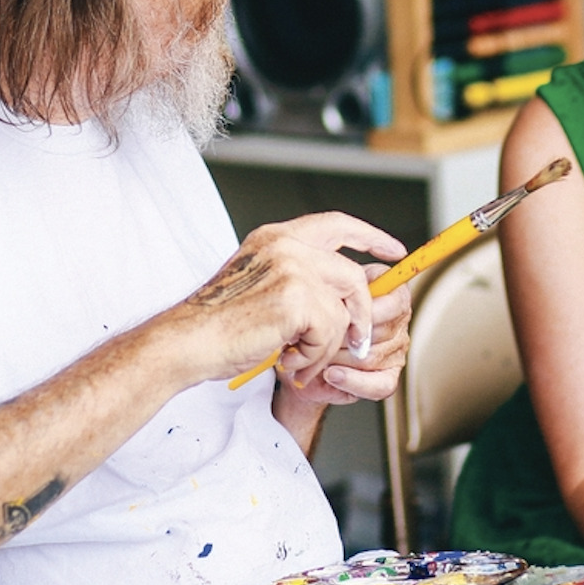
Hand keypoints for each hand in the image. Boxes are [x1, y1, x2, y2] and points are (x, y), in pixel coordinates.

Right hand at [184, 212, 406, 387]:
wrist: (189, 341)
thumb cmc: (219, 323)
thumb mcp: (260, 284)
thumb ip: (298, 277)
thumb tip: (346, 293)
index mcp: (276, 237)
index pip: (336, 224)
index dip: (370, 236)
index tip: (394, 251)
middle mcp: (286, 245)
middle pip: (352, 276)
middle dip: (360, 315)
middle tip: (357, 343)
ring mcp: (292, 268)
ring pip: (344, 311)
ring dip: (326, 346)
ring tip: (297, 358)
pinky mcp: (296, 298)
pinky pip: (331, 332)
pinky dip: (315, 356)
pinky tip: (287, 360)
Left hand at [281, 262, 411, 404]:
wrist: (303, 354)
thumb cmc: (316, 316)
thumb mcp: (326, 288)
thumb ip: (340, 279)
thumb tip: (339, 274)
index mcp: (392, 295)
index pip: (396, 300)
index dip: (368, 309)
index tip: (342, 313)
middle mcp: (398, 323)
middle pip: (379, 331)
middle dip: (343, 334)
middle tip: (318, 333)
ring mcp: (395, 352)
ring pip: (371, 357)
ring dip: (339, 356)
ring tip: (318, 352)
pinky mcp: (387, 378)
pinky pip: (378, 385)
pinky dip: (352, 381)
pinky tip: (332, 374)